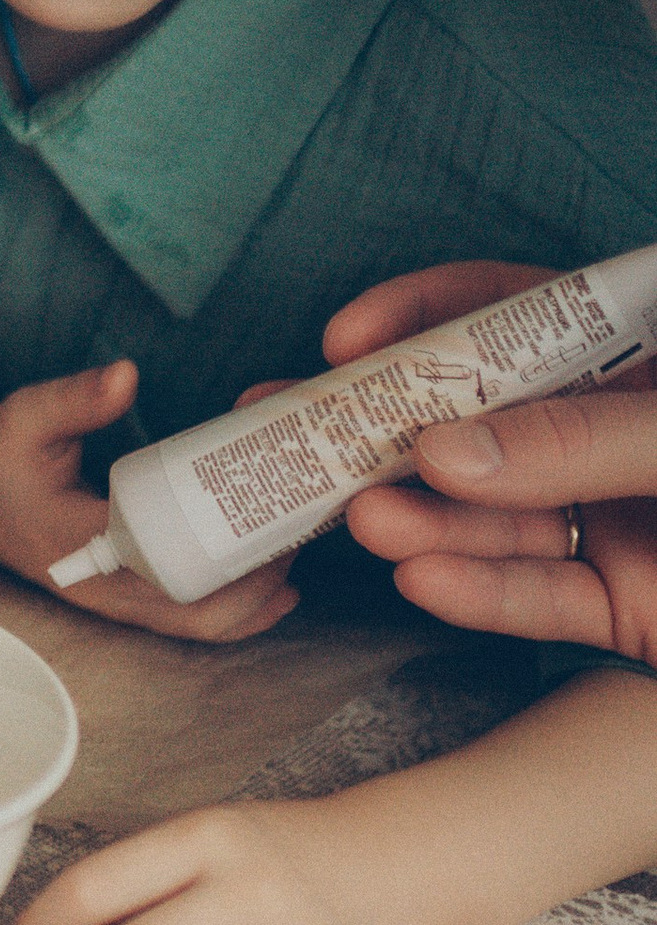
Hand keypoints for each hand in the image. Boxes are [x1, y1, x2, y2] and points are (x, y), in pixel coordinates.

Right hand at [0, 359, 294, 635]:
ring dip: (251, 603)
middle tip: (299, 542)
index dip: (227, 572)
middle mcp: (100, 590)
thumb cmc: (1, 451)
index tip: (273, 536)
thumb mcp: (26, 415)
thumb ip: (74, 397)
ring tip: (295, 560)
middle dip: (256, 590)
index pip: (166, 579)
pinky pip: (185, 618)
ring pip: (194, 625)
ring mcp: (112, 601)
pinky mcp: (123, 597)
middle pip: (194, 615)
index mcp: (80, 550)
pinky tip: (271, 585)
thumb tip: (126, 375)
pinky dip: (232, 608)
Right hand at [326, 260, 656, 659]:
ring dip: (426, 524)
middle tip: (301, 445)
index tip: (343, 341)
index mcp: (634, 356)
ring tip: (365, 524)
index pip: (509, 315)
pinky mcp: (621, 609)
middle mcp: (606, 435)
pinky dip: (481, 596)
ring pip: (497, 521)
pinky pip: (541, 601)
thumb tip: (444, 453)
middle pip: (479, 427)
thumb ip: (582, 438)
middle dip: (391, 438)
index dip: (421, 317)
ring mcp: (612, 522)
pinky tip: (422, 581)